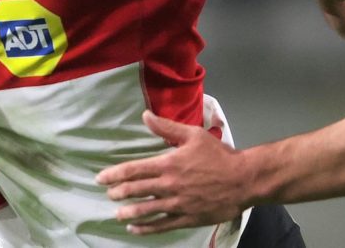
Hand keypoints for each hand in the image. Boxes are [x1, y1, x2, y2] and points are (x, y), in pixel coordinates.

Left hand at [96, 110, 249, 234]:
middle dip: (119, 193)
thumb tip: (145, 116)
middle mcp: (169, 185)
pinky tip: (134, 228)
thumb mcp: (194, 135)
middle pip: (136, 190)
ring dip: (128, 212)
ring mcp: (177, 204)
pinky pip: (161, 226)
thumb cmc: (219, 155)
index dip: (115, 174)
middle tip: (109, 194)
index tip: (101, 178)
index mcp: (168, 163)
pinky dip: (145, 228)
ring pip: (146, 210)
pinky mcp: (186, 218)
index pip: (134, 169)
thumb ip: (167, 127)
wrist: (243, 180)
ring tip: (117, 213)